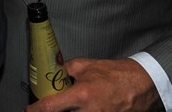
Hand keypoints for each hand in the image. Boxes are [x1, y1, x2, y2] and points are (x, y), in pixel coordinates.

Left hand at [26, 57, 163, 111]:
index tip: (29, 109)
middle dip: (55, 111)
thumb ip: (65, 69)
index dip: (35, 110)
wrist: (141, 85)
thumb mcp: (86, 65)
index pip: (50, 108)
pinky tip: (83, 108)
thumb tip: (52, 73)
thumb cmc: (115, 74)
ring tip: (73, 105)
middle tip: (53, 105)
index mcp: (81, 95)